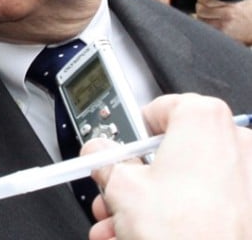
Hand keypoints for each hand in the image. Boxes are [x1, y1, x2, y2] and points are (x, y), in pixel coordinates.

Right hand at [84, 94, 251, 239]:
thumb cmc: (186, 233)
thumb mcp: (121, 186)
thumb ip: (104, 160)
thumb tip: (99, 154)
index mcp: (206, 121)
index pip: (161, 108)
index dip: (132, 132)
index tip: (117, 151)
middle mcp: (237, 145)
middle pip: (173, 151)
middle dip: (137, 178)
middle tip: (115, 195)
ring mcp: (248, 182)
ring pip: (189, 183)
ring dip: (151, 203)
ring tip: (122, 226)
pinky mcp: (249, 212)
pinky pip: (208, 206)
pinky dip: (180, 217)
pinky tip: (148, 234)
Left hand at [193, 0, 251, 45]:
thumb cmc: (248, 9)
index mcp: (232, 3)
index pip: (207, 0)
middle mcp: (228, 14)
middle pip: (201, 10)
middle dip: (199, 5)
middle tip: (201, 4)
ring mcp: (225, 25)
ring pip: (201, 19)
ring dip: (201, 14)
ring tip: (205, 11)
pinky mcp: (223, 33)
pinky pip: (206, 27)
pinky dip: (204, 22)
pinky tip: (209, 19)